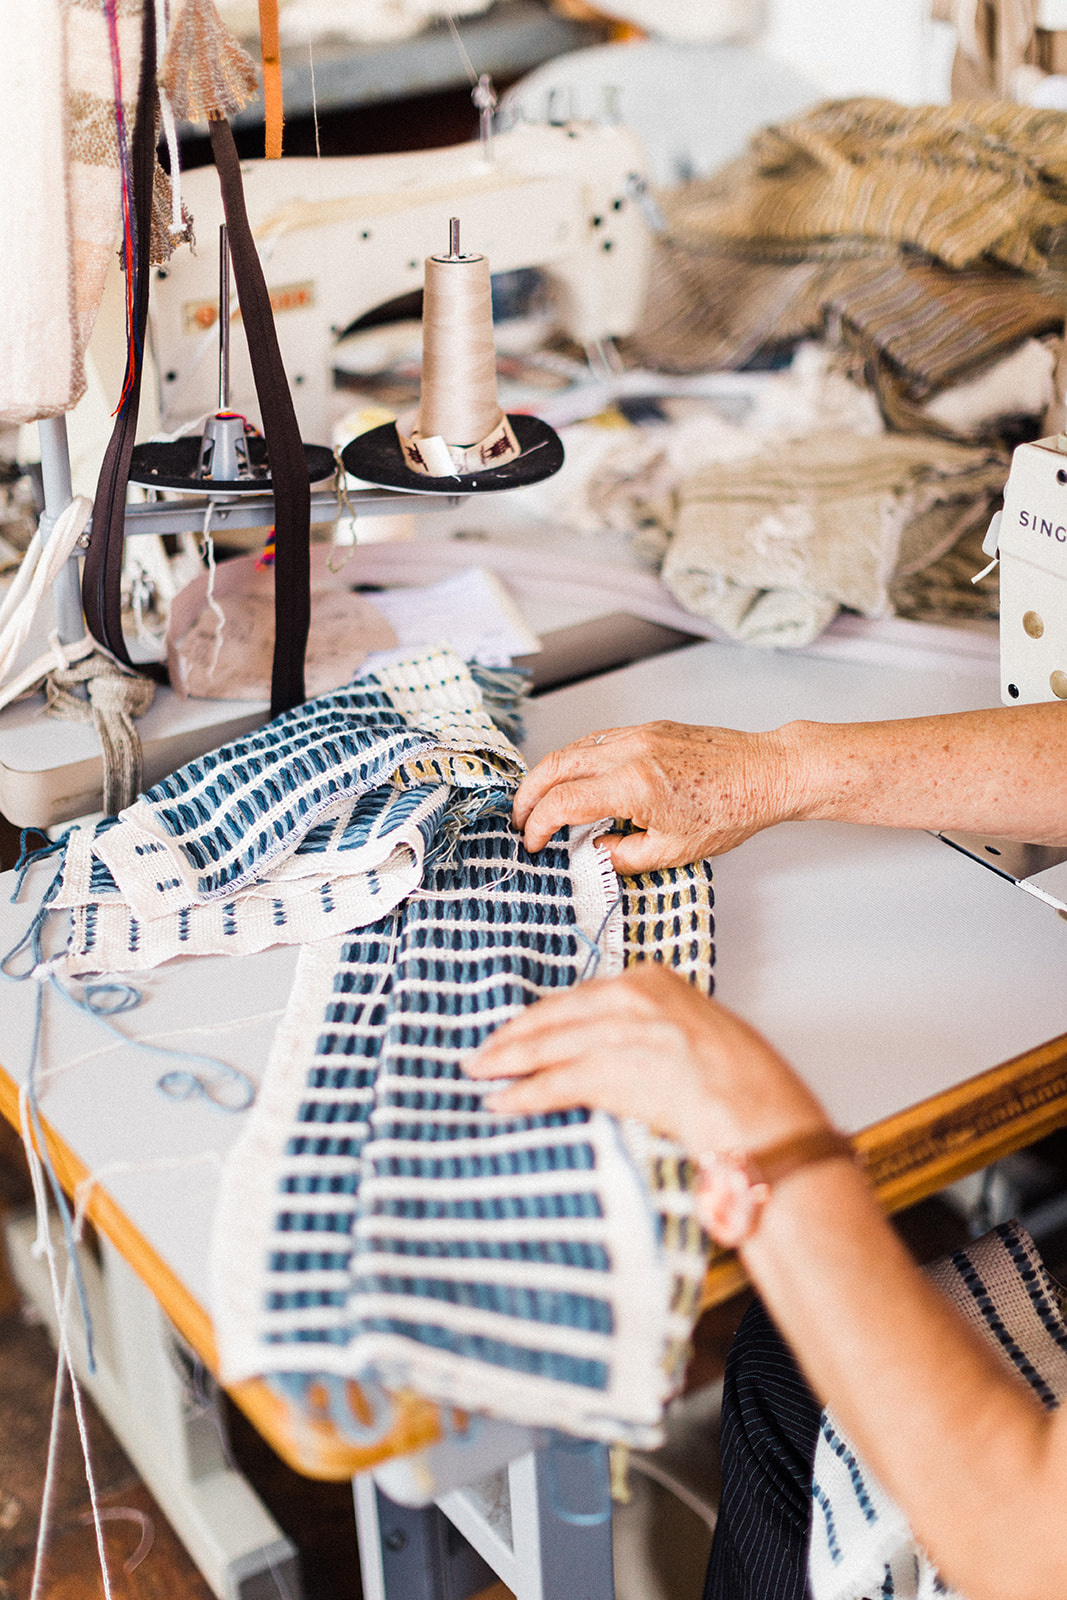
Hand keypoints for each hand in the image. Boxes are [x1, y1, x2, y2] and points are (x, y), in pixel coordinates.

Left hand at [465, 965, 829, 1156]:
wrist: (764, 1114)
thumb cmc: (743, 1082)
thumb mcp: (693, 1029)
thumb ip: (648, 1025)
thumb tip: (607, 1044)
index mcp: (652, 980)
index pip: (580, 996)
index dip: (544, 1017)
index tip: (520, 1030)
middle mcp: (634, 997)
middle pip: (556, 1016)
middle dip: (515, 1038)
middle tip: (483, 1052)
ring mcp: (624, 1032)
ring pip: (549, 1046)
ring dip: (509, 1064)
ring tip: (481, 1074)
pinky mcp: (617, 1070)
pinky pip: (557, 1083)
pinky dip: (526, 1094)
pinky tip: (503, 1102)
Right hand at [512, 720, 797, 871]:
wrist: (766, 772)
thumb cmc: (731, 810)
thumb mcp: (673, 851)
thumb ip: (622, 856)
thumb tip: (592, 852)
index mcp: (633, 786)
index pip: (563, 803)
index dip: (538, 825)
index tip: (533, 843)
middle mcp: (629, 752)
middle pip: (555, 766)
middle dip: (529, 796)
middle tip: (520, 821)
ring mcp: (638, 734)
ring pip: (572, 748)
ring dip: (547, 774)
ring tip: (539, 801)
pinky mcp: (648, 728)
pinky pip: (596, 740)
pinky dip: (574, 760)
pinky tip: (574, 779)